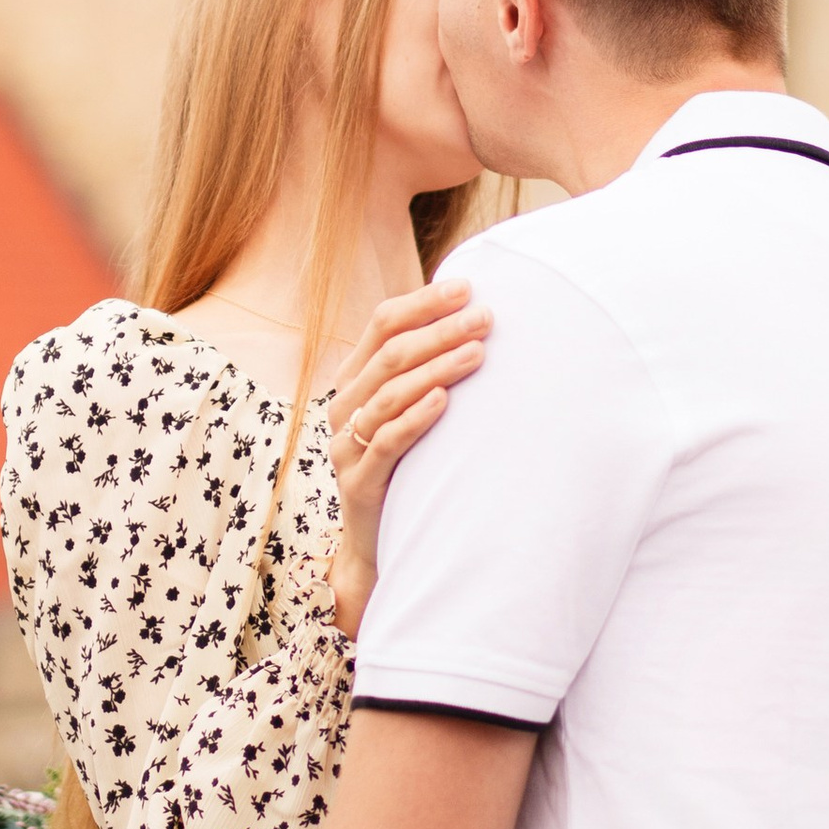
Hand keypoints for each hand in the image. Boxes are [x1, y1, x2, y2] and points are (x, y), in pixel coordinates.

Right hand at [328, 277, 490, 638]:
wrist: (376, 541)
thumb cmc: (405, 466)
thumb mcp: (408, 411)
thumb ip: (424, 369)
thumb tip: (472, 315)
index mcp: (353, 379)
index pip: (382, 325)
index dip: (422, 303)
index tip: (467, 287)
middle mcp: (343, 406)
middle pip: (390, 354)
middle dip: (440, 331)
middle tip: (485, 318)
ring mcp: (345, 445)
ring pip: (389, 394)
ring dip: (437, 368)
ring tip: (478, 352)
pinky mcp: (358, 482)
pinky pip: (385, 442)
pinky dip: (415, 418)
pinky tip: (444, 401)